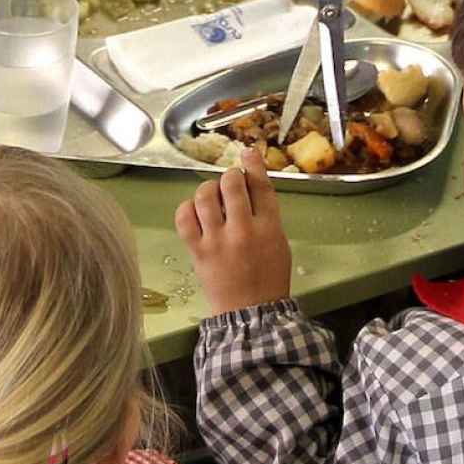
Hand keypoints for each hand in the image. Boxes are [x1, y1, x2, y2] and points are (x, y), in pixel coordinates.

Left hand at [175, 148, 293, 314]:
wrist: (250, 312)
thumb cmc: (268, 278)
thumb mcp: (279, 242)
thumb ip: (266, 214)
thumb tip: (251, 186)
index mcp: (269, 227)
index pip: (261, 186)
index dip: (253, 164)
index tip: (247, 152)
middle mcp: (243, 230)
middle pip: (232, 184)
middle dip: (230, 176)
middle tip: (230, 182)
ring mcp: (218, 240)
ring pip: (205, 195)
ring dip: (208, 188)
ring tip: (212, 196)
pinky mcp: (198, 251)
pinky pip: (185, 217)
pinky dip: (187, 207)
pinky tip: (194, 210)